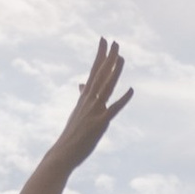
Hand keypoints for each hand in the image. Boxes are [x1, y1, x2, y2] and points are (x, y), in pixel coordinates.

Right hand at [46, 35, 131, 175]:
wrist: (62, 153)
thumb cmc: (71, 134)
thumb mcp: (77, 111)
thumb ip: (82, 96)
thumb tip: (81, 84)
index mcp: (85, 97)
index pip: (94, 71)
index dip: (100, 55)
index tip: (104, 40)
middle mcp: (89, 100)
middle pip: (100, 75)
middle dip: (108, 58)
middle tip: (115, 42)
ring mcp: (94, 111)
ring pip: (106, 87)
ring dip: (115, 72)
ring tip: (122, 57)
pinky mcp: (100, 123)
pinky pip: (113, 108)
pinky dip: (123, 99)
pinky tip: (132, 90)